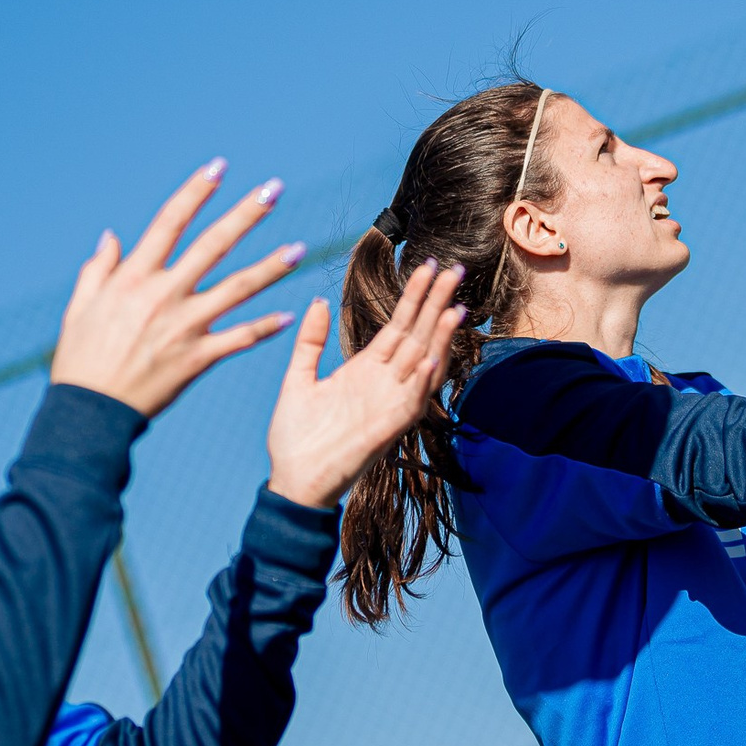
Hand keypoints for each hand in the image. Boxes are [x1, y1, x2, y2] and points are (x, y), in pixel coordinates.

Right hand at [49, 161, 304, 415]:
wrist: (90, 413)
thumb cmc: (80, 360)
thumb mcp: (79, 308)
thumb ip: (98, 269)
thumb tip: (112, 236)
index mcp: (134, 277)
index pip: (170, 222)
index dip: (196, 191)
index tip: (219, 167)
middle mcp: (163, 294)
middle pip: (213, 245)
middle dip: (246, 214)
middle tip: (274, 188)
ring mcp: (184, 326)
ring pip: (238, 288)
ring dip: (272, 267)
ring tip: (301, 248)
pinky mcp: (198, 357)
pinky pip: (239, 338)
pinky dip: (264, 327)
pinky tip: (290, 316)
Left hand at [268, 262, 467, 509]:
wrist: (291, 481)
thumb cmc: (295, 437)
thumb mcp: (298, 379)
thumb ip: (311, 342)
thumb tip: (319, 301)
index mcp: (366, 370)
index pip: (399, 325)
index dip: (414, 296)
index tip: (427, 265)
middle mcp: (385, 384)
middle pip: (418, 336)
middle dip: (436, 304)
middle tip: (454, 270)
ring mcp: (389, 406)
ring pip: (424, 366)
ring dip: (439, 340)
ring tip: (453, 309)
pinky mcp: (386, 431)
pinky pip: (411, 404)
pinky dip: (421, 383)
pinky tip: (429, 361)